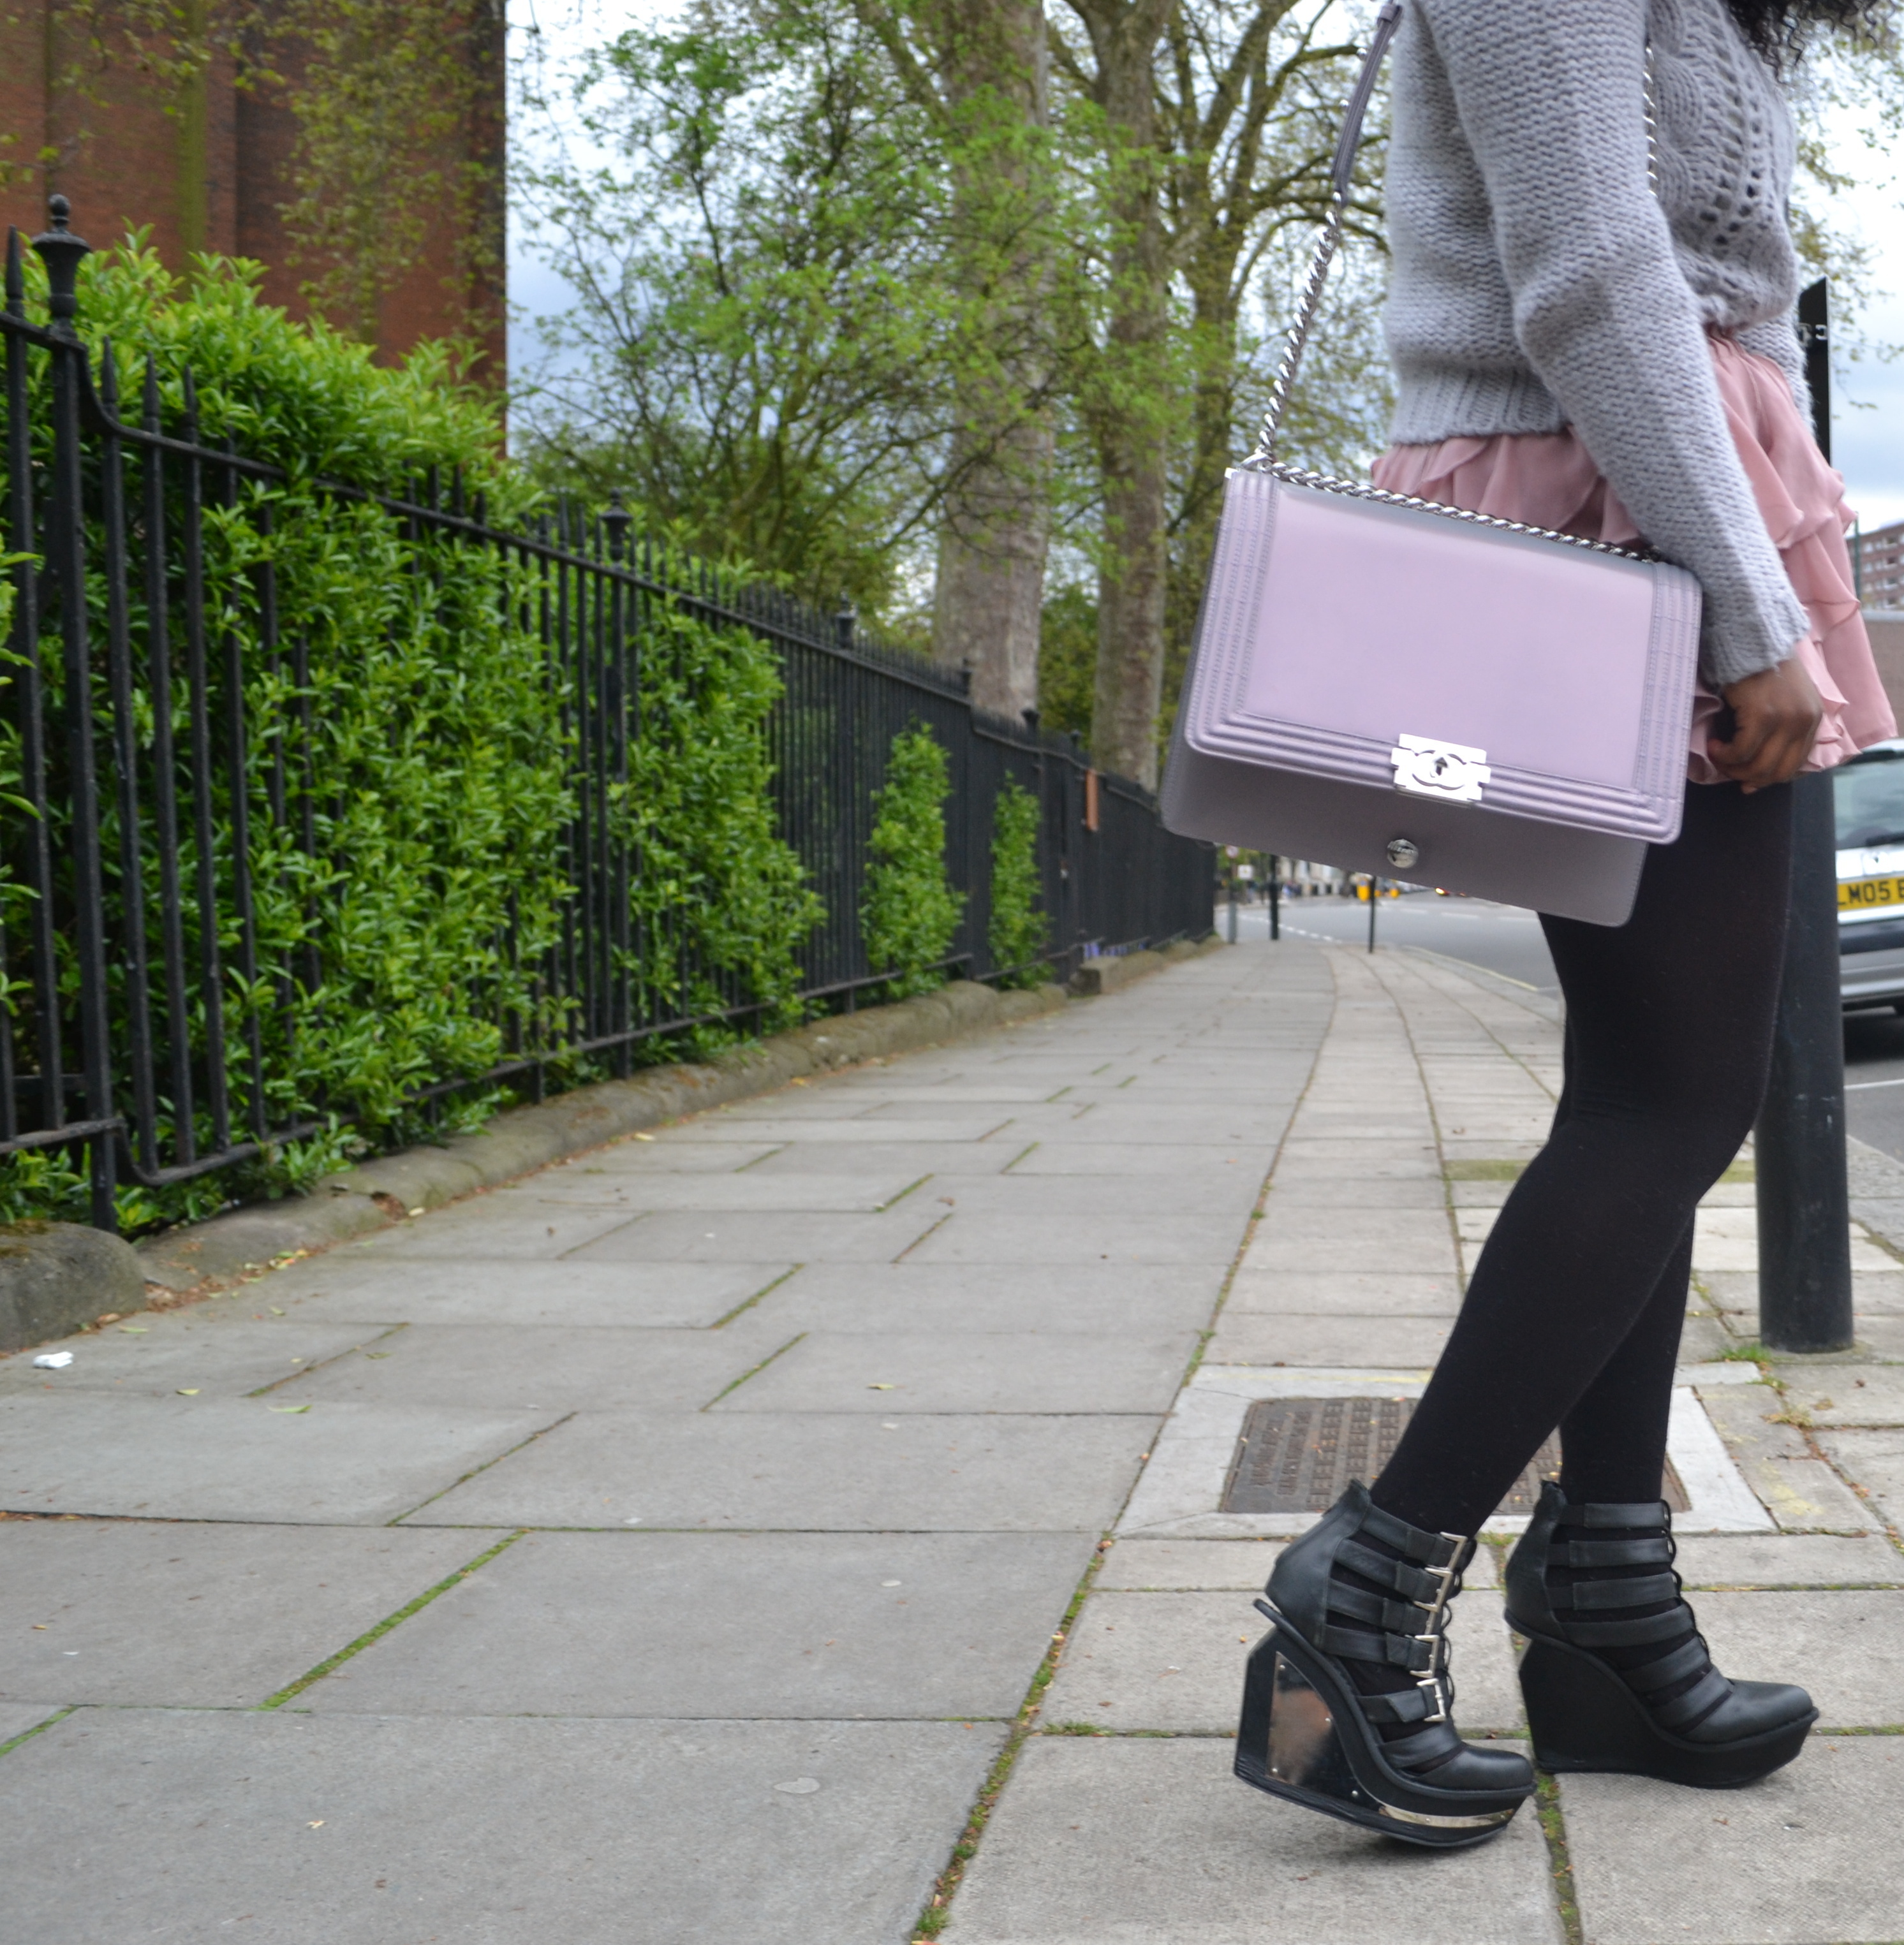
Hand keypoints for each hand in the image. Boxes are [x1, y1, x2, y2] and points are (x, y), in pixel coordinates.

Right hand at [1708, 658, 1821, 792]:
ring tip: (1717, 755)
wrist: (1750, 639)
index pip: (1795, 764)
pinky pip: (1741, 752)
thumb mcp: (1781, 700)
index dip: (1768, 779)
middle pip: (1777, 771)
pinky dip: (1723, 755)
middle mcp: (1804, 721)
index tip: (1746, 780)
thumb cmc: (1760, 668)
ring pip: (1758, 765)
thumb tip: (1755, 773)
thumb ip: (1779, 730)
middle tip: (1727, 768)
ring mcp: (1785, 719)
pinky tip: (1713, 745)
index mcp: (1813, 718)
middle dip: (1748, 777)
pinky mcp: (1763, 716)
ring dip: (1732, 767)